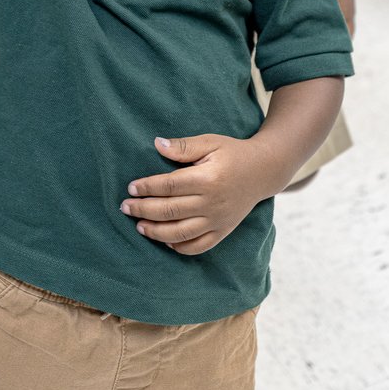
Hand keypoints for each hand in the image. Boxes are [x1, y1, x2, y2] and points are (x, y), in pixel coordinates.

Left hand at [120, 134, 271, 255]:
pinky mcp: (223, 231)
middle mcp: (212, 203)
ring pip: (181, 233)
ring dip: (156, 232)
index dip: (147, 187)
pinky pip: (198, 246)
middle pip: (171, 211)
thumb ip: (183, 147)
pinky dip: (179, 247)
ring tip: (139, 226)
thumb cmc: (232, 153)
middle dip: (144, 210)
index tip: (130, 187)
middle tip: (125, 207)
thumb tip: (156, 144)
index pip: (169, 186)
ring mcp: (218, 220)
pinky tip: (165, 241)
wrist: (263, 171)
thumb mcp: (210, 142)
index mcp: (208, 179)